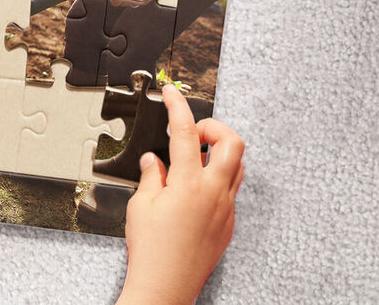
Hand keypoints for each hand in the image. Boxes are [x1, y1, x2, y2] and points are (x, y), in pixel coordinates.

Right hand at [116, 84, 245, 304]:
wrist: (165, 287)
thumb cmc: (152, 251)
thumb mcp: (140, 205)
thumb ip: (151, 176)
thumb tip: (155, 161)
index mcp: (188, 184)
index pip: (185, 131)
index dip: (178, 105)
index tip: (172, 93)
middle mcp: (213, 193)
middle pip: (231, 142)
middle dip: (213, 128)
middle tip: (192, 132)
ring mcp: (225, 209)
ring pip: (237, 165)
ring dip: (218, 153)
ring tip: (193, 158)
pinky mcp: (228, 224)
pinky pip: (231, 190)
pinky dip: (216, 178)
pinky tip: (194, 188)